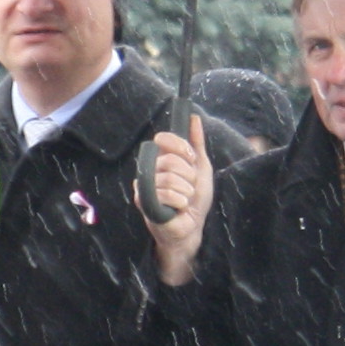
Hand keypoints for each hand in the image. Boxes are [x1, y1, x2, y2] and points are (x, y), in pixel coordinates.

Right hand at [141, 127, 214, 284]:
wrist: (191, 228)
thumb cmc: (194, 199)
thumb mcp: (201, 168)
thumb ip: (197, 143)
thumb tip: (194, 118)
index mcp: (161, 159)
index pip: (163, 140)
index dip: (180, 147)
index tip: (191, 158)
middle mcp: (149, 170)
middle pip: (169, 161)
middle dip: (188, 176)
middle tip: (189, 187)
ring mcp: (144, 187)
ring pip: (169, 179)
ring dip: (185, 191)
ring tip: (185, 200)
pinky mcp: (143, 203)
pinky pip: (165, 194)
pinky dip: (179, 202)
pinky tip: (178, 208)